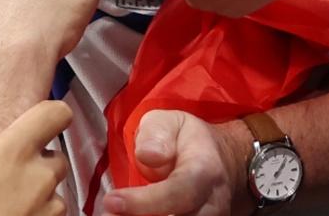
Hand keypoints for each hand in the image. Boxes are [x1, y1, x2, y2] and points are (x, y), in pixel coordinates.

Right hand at [0, 100, 72, 215]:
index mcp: (13, 152)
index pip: (56, 114)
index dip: (51, 113)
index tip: (41, 120)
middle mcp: (39, 177)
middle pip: (56, 155)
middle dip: (37, 162)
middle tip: (8, 174)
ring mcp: (49, 207)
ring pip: (54, 189)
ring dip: (37, 192)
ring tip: (6, 203)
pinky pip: (51, 215)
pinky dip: (37, 215)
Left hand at [102, 111, 250, 215]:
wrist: (220, 161)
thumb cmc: (187, 141)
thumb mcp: (171, 122)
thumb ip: (157, 133)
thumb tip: (149, 155)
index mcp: (205, 170)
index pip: (178, 192)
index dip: (144, 201)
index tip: (112, 200)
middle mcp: (213, 202)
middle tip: (109, 213)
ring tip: (115, 215)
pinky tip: (128, 215)